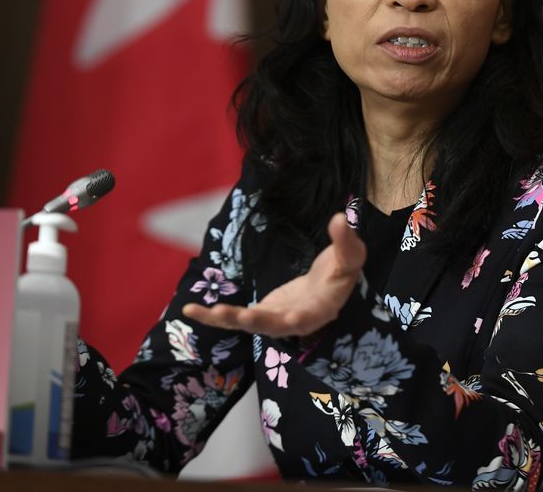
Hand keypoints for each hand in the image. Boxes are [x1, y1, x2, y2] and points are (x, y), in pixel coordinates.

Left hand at [182, 212, 365, 337]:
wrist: (329, 287)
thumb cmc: (343, 271)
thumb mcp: (351, 255)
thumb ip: (345, 241)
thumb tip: (340, 218)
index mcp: (319, 308)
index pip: (308, 316)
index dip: (297, 319)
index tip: (291, 319)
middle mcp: (294, 321)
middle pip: (271, 325)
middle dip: (252, 321)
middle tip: (235, 316)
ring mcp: (275, 320)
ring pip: (247, 324)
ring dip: (225, 319)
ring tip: (197, 312)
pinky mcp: (261, 314)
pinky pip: (235, 319)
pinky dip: (215, 316)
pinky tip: (191, 310)